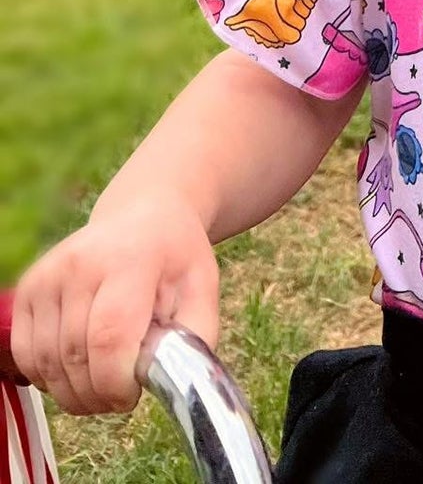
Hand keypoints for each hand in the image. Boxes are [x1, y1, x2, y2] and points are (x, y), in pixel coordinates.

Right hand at [11, 200, 218, 415]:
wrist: (142, 217)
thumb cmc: (174, 259)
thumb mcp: (203, 287)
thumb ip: (192, 337)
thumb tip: (173, 383)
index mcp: (131, 260)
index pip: (110, 337)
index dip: (116, 383)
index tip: (132, 396)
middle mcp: (80, 263)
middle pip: (75, 356)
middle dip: (97, 395)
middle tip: (119, 397)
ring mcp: (48, 275)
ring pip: (47, 362)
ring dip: (73, 393)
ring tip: (101, 388)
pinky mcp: (27, 287)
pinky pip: (26, 355)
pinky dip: (48, 378)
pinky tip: (77, 372)